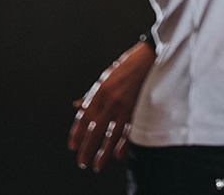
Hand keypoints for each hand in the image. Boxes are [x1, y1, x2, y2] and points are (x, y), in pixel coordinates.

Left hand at [68, 39, 155, 172]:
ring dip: (104, 152)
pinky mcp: (140, 109)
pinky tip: (117, 155)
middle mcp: (111, 100)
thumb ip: (92, 95)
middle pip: (96, 129)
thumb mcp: (105, 78)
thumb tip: (77, 106)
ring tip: (97, 165)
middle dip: (88, 147)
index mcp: (101, 91)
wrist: (150, 59)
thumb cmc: (127, 68)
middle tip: (82, 161)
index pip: (85, 116)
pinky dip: (123, 144)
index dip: (77, 133)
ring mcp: (126, 106)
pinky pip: (130, 131)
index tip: (73, 146)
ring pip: (112, 135)